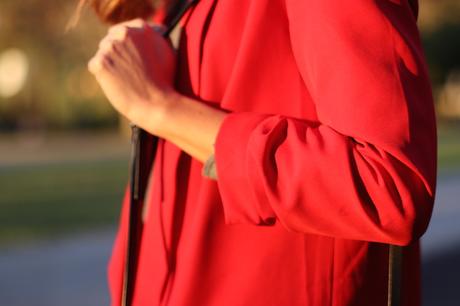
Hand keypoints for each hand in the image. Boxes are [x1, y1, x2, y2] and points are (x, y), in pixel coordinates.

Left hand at [88, 18, 175, 134]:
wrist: (156, 105)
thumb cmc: (166, 83)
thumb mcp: (168, 53)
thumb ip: (157, 38)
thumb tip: (153, 32)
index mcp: (141, 28)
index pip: (127, 28)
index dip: (129, 43)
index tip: (131, 54)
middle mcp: (124, 33)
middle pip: (112, 38)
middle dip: (117, 52)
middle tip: (127, 70)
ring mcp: (110, 47)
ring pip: (103, 53)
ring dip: (110, 63)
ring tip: (125, 80)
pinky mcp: (99, 62)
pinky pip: (95, 66)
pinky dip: (103, 76)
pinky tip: (118, 84)